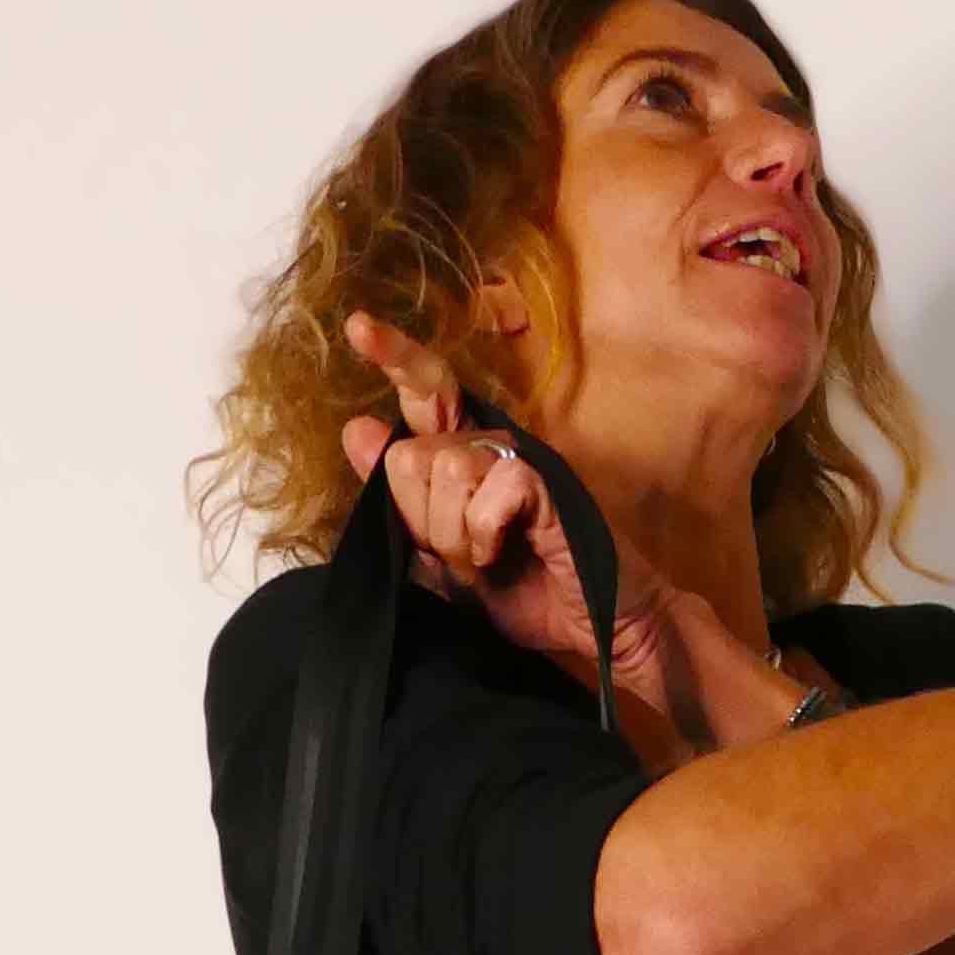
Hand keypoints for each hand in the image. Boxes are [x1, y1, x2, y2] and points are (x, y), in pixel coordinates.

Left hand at [340, 307, 671, 710]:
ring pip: (446, 468)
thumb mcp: (443, 560)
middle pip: (411, 454)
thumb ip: (402, 502)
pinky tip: (501, 555)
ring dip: (453, 535)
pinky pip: (492, 487)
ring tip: (482, 563)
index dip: (395, 356)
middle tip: (459, 558)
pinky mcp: (549, 481)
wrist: (598, 628)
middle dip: (422, 522)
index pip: (426, 392)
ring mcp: (522, 459)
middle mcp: (490, 445)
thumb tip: (357, 429)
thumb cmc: (526, 593)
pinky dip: (484, 534)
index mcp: (464, 456)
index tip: (357, 327)